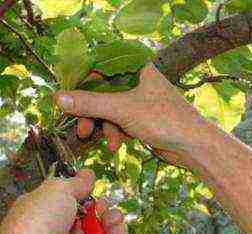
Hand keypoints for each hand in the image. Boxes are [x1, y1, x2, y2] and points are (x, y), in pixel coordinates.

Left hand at [0, 169, 128, 233]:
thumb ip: (76, 183)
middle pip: (90, 224)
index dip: (93, 203)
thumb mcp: (58, 189)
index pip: (76, 205)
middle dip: (108, 219)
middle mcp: (55, 231)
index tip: (101, 201)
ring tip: (119, 233)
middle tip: (114, 218)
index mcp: (47, 210)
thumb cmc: (38, 217)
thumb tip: (88, 174)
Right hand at [54, 63, 210, 167]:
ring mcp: (140, 101)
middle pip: (103, 94)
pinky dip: (116, 133)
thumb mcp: (122, 110)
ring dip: (105, 128)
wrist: (193, 146)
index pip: (100, 70)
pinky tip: (118, 145)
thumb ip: (89, 103)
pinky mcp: (143, 119)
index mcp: (136, 68)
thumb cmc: (165, 120)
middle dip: (93, 115)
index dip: (82, 85)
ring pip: (110, 111)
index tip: (66, 100)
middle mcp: (138, 81)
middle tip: (83, 130)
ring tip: (110, 143)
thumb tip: (59, 98)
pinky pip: (119, 122)